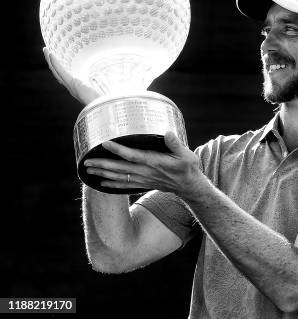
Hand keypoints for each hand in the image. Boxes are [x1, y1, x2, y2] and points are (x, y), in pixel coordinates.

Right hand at [43, 47, 101, 105]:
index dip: (58, 68)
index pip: (64, 77)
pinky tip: (51, 55)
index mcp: (77, 88)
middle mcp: (71, 87)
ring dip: (50, 60)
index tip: (55, 60)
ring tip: (46, 50)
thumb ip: (103, 83)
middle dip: (51, 62)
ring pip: (56, 71)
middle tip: (46, 51)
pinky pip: (61, 72)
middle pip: (57, 73)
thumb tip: (113, 75)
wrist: (103, 107)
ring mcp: (71, 86)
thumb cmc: (104, 100)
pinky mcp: (73, 83)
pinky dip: (56, 63)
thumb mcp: (102, 88)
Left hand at [84, 132, 207, 200]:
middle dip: (102, 165)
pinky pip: (124, 185)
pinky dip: (112, 184)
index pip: (133, 156)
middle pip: (120, 168)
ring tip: (88, 170)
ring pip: (119, 177)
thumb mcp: (187, 155)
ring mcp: (143, 179)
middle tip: (86, 161)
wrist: (189, 186)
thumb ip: (176, 144)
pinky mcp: (143, 184)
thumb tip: (168, 132)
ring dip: (103, 174)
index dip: (118, 150)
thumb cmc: (188, 168)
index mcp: (155, 163)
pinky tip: (101, 183)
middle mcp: (146, 172)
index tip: (105, 143)